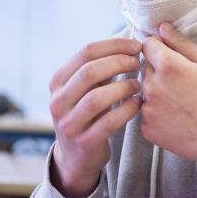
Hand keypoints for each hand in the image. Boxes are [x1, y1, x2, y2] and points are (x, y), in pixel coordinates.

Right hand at [49, 38, 143, 197]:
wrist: (75, 156)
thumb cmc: (86, 114)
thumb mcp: (84, 89)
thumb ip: (98, 68)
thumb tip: (128, 42)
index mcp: (58, 81)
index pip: (85, 52)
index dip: (113, 45)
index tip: (135, 45)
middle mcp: (58, 101)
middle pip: (89, 72)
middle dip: (118, 63)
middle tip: (138, 62)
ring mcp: (69, 123)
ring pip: (96, 98)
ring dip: (122, 87)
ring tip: (138, 84)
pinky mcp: (84, 142)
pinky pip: (108, 122)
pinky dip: (126, 110)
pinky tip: (138, 104)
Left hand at [140, 23, 196, 163]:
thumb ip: (182, 43)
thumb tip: (163, 28)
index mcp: (168, 66)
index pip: (148, 44)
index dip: (161, 48)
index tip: (173, 57)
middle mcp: (152, 86)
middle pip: (146, 68)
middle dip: (160, 71)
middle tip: (185, 84)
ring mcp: (148, 110)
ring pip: (146, 92)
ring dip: (158, 93)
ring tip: (183, 103)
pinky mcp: (147, 129)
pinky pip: (147, 114)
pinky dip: (158, 115)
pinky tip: (178, 118)